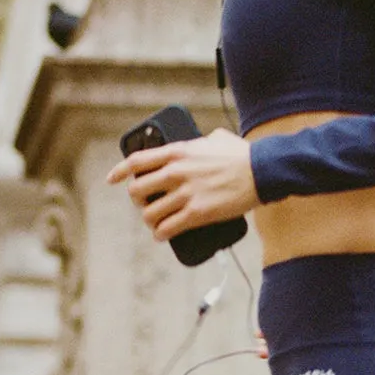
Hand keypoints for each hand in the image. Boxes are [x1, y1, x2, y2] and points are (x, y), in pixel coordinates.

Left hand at [106, 126, 257, 242]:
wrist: (262, 171)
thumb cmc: (242, 154)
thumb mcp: (216, 138)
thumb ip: (202, 141)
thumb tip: (203, 142)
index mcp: (177, 151)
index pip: (137, 161)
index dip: (120, 171)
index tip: (113, 179)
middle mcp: (176, 172)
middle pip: (137, 190)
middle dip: (138, 200)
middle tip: (146, 204)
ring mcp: (185, 194)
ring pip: (150, 213)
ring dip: (150, 221)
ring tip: (156, 223)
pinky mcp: (197, 213)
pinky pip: (168, 228)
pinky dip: (161, 234)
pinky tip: (162, 235)